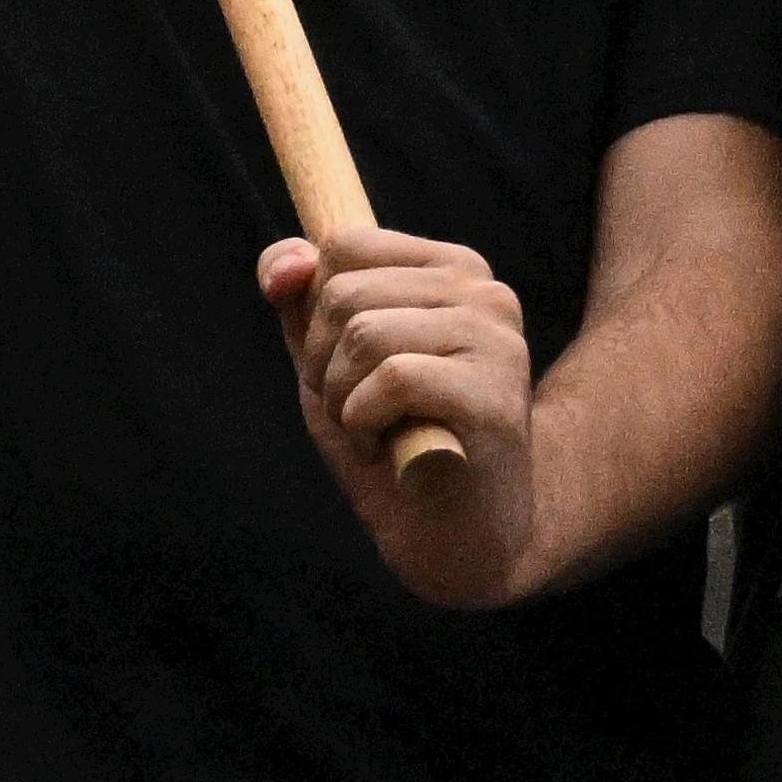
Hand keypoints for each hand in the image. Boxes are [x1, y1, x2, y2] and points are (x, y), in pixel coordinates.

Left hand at [257, 226, 542, 607]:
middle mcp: (486, 292)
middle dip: (322, 365)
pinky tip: (393, 449)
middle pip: (345, 293)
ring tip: (377, 432)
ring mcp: (497, 341)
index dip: (314, 314)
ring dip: (343, 401)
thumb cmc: (394, 444)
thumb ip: (302, 306)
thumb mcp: (332, 366)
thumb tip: (284, 260)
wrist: (458, 537)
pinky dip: (365, 425)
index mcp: (453, 270)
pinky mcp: (493, 394)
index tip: (343, 366)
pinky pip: (390, 381)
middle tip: (358, 411)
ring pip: (365, 335)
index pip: (345, 245)